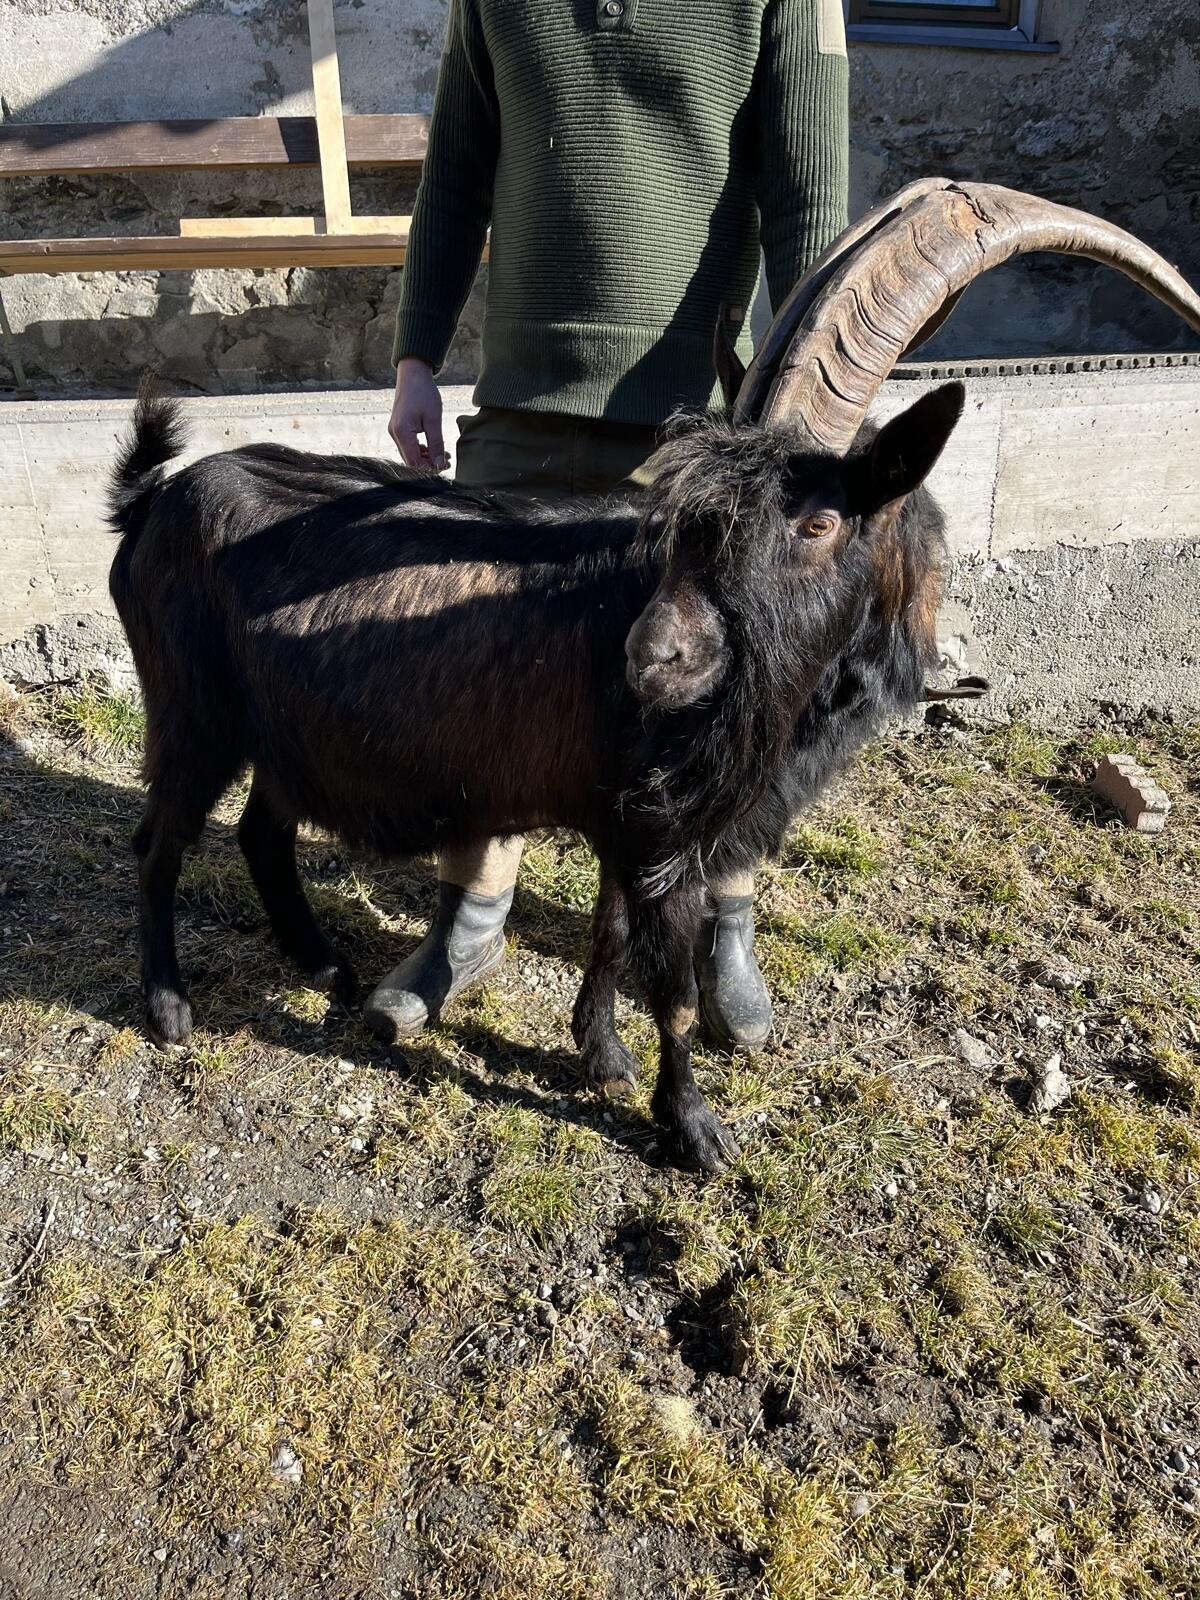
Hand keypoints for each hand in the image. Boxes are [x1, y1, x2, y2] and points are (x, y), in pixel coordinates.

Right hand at [389, 357, 449, 471]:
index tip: (445, 465)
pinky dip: (421, 449)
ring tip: (443, 453)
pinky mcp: (398, 427)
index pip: (413, 462)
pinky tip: (433, 446)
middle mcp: (394, 433)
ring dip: (426, 457)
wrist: (413, 374)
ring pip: (410, 453)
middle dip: (428, 463)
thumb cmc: (423, 393)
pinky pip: (409, 445)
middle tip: (446, 460)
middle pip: (410, 460)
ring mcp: (395, 430)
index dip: (429, 468)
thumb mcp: (434, 419)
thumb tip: (439, 464)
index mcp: (401, 432)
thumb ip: (436, 444)